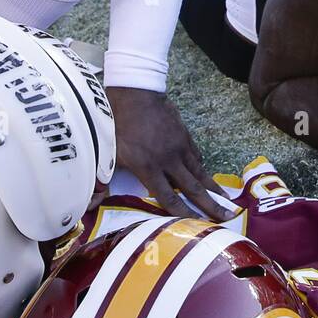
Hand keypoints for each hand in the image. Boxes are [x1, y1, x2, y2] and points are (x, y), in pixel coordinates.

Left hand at [108, 87, 231, 220]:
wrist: (135, 93)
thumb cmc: (116, 124)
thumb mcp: (107, 153)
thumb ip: (103, 180)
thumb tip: (89, 204)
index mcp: (149, 167)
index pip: (169, 197)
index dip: (183, 213)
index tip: (198, 224)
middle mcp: (168, 160)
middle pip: (193, 188)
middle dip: (211, 205)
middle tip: (228, 217)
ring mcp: (179, 146)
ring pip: (200, 171)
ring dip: (213, 188)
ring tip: (227, 200)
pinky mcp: (184, 135)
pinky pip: (196, 155)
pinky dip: (201, 167)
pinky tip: (205, 174)